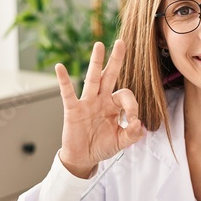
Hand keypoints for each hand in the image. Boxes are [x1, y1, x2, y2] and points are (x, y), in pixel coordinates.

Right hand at [55, 40, 145, 178]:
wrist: (83, 158)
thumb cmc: (102, 146)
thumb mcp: (121, 142)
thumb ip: (132, 134)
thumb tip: (140, 124)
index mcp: (114, 105)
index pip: (126, 96)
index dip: (133, 107)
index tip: (133, 122)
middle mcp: (101, 99)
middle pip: (110, 76)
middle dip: (116, 60)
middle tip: (121, 42)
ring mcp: (87, 102)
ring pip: (92, 79)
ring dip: (96, 62)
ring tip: (99, 45)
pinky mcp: (73, 109)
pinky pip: (68, 93)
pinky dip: (64, 80)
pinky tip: (60, 67)